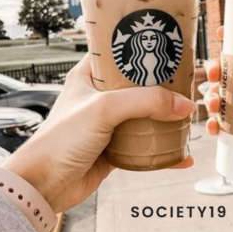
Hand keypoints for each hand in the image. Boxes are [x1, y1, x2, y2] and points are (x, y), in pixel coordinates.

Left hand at [3, 55, 194, 211]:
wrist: (44, 185)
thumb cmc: (58, 140)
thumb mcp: (104, 108)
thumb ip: (145, 102)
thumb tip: (182, 104)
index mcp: (90, 75)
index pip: (120, 53)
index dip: (142, 48)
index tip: (167, 46)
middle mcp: (100, 96)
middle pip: (139, 84)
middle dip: (163, 85)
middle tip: (186, 80)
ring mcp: (109, 122)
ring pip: (145, 114)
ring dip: (165, 116)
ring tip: (188, 113)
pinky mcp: (116, 147)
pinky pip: (146, 144)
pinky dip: (164, 149)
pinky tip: (180, 153)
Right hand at [205, 27, 232, 187]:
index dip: (232, 39)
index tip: (222, 31)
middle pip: (228, 73)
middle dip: (215, 68)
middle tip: (215, 71)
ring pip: (220, 97)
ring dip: (211, 96)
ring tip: (216, 102)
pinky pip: (221, 127)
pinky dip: (213, 124)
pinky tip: (214, 126)